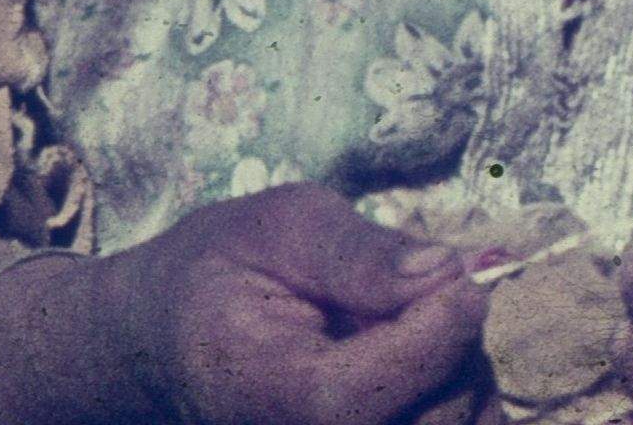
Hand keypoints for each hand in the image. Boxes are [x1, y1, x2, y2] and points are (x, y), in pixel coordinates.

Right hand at [53, 183, 492, 424]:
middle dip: (456, 344)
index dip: (439, 328)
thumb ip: (358, 252)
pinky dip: (461, 392)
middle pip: (432, 418)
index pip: (372, 391)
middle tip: (427, 291)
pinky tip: (426, 358)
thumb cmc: (221, 272)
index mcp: (266, 394)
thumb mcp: (277, 227)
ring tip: (416, 323)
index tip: (458, 276)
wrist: (168, 338)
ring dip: (463, 370)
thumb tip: (446, 271)